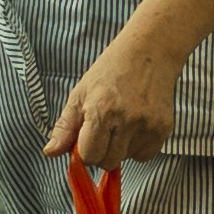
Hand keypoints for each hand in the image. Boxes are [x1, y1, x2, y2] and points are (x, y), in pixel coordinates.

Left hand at [44, 29, 177, 167]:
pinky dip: (138, 147)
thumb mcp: (80, 93)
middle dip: (102, 152)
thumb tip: (50, 153)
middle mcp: (126, 120)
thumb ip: (65, 127)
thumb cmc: (111, 70)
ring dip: (121, 148)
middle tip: (104, 130)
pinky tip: (136, 126)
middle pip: (108, 162)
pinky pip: (146, 155)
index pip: (89, 156)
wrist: (150, 51)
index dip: (85, 150)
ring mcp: (147, 125)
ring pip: (127, 159)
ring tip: (122, 122)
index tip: (87, 137)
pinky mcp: (163, 128)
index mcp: (101, 110)